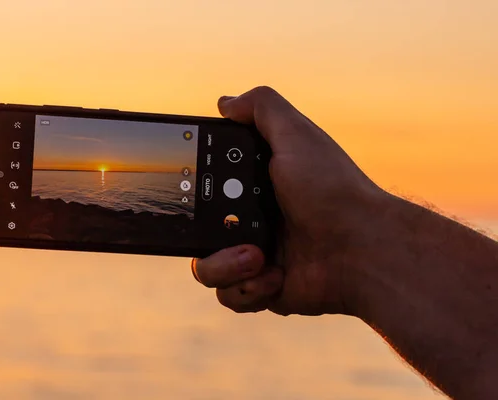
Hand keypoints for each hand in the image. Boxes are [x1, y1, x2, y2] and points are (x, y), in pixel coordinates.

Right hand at [192, 86, 384, 316]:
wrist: (363, 248)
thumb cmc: (332, 188)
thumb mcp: (296, 134)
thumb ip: (260, 108)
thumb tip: (225, 102)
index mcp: (252, 187)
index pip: (204, 190)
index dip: (193, 193)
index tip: (193, 195)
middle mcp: (250, 221)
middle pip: (196, 231)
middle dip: (206, 235)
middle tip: (232, 229)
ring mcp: (254, 257)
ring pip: (206, 269)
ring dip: (225, 266)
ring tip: (258, 258)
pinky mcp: (263, 288)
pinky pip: (230, 296)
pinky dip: (248, 289)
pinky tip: (275, 276)